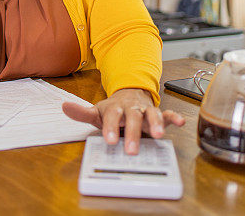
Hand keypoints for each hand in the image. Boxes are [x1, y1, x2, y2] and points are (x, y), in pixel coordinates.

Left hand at [62, 88, 184, 154]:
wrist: (130, 94)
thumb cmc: (113, 109)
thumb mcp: (97, 112)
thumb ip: (82, 113)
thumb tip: (64, 107)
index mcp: (116, 108)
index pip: (112, 117)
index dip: (110, 128)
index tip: (109, 140)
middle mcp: (131, 109)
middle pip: (133, 118)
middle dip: (133, 133)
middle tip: (131, 149)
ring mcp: (145, 110)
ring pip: (152, 115)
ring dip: (156, 123)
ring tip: (159, 134)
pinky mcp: (157, 113)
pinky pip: (167, 113)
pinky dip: (174, 117)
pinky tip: (180, 122)